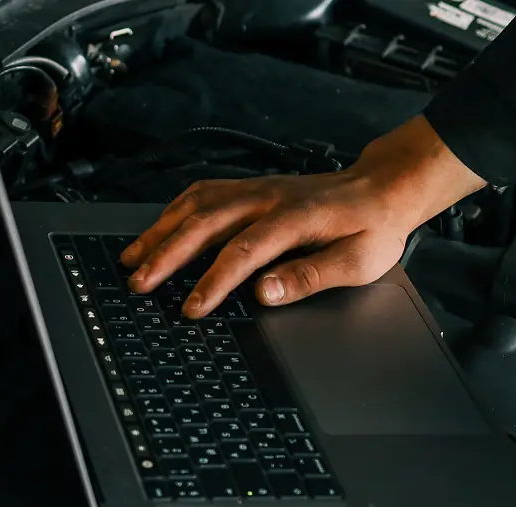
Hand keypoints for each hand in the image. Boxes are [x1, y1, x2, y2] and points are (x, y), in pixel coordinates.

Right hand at [120, 115, 485, 316]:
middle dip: (167, 254)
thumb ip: (309, 277)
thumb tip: (263, 293)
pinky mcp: (253, 188)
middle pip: (206, 222)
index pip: (243, 251)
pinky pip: (205, 193)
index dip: (214, 282)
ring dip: (161, 231)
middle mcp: (269, 198)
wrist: (383, 189)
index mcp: (296, 218)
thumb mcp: (357, 262)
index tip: (192, 308)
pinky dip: (175, 211)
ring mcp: (258, 189)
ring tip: (132, 259)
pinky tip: (159, 228)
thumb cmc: (373, 229)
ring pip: (197, 205)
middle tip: (139, 284)